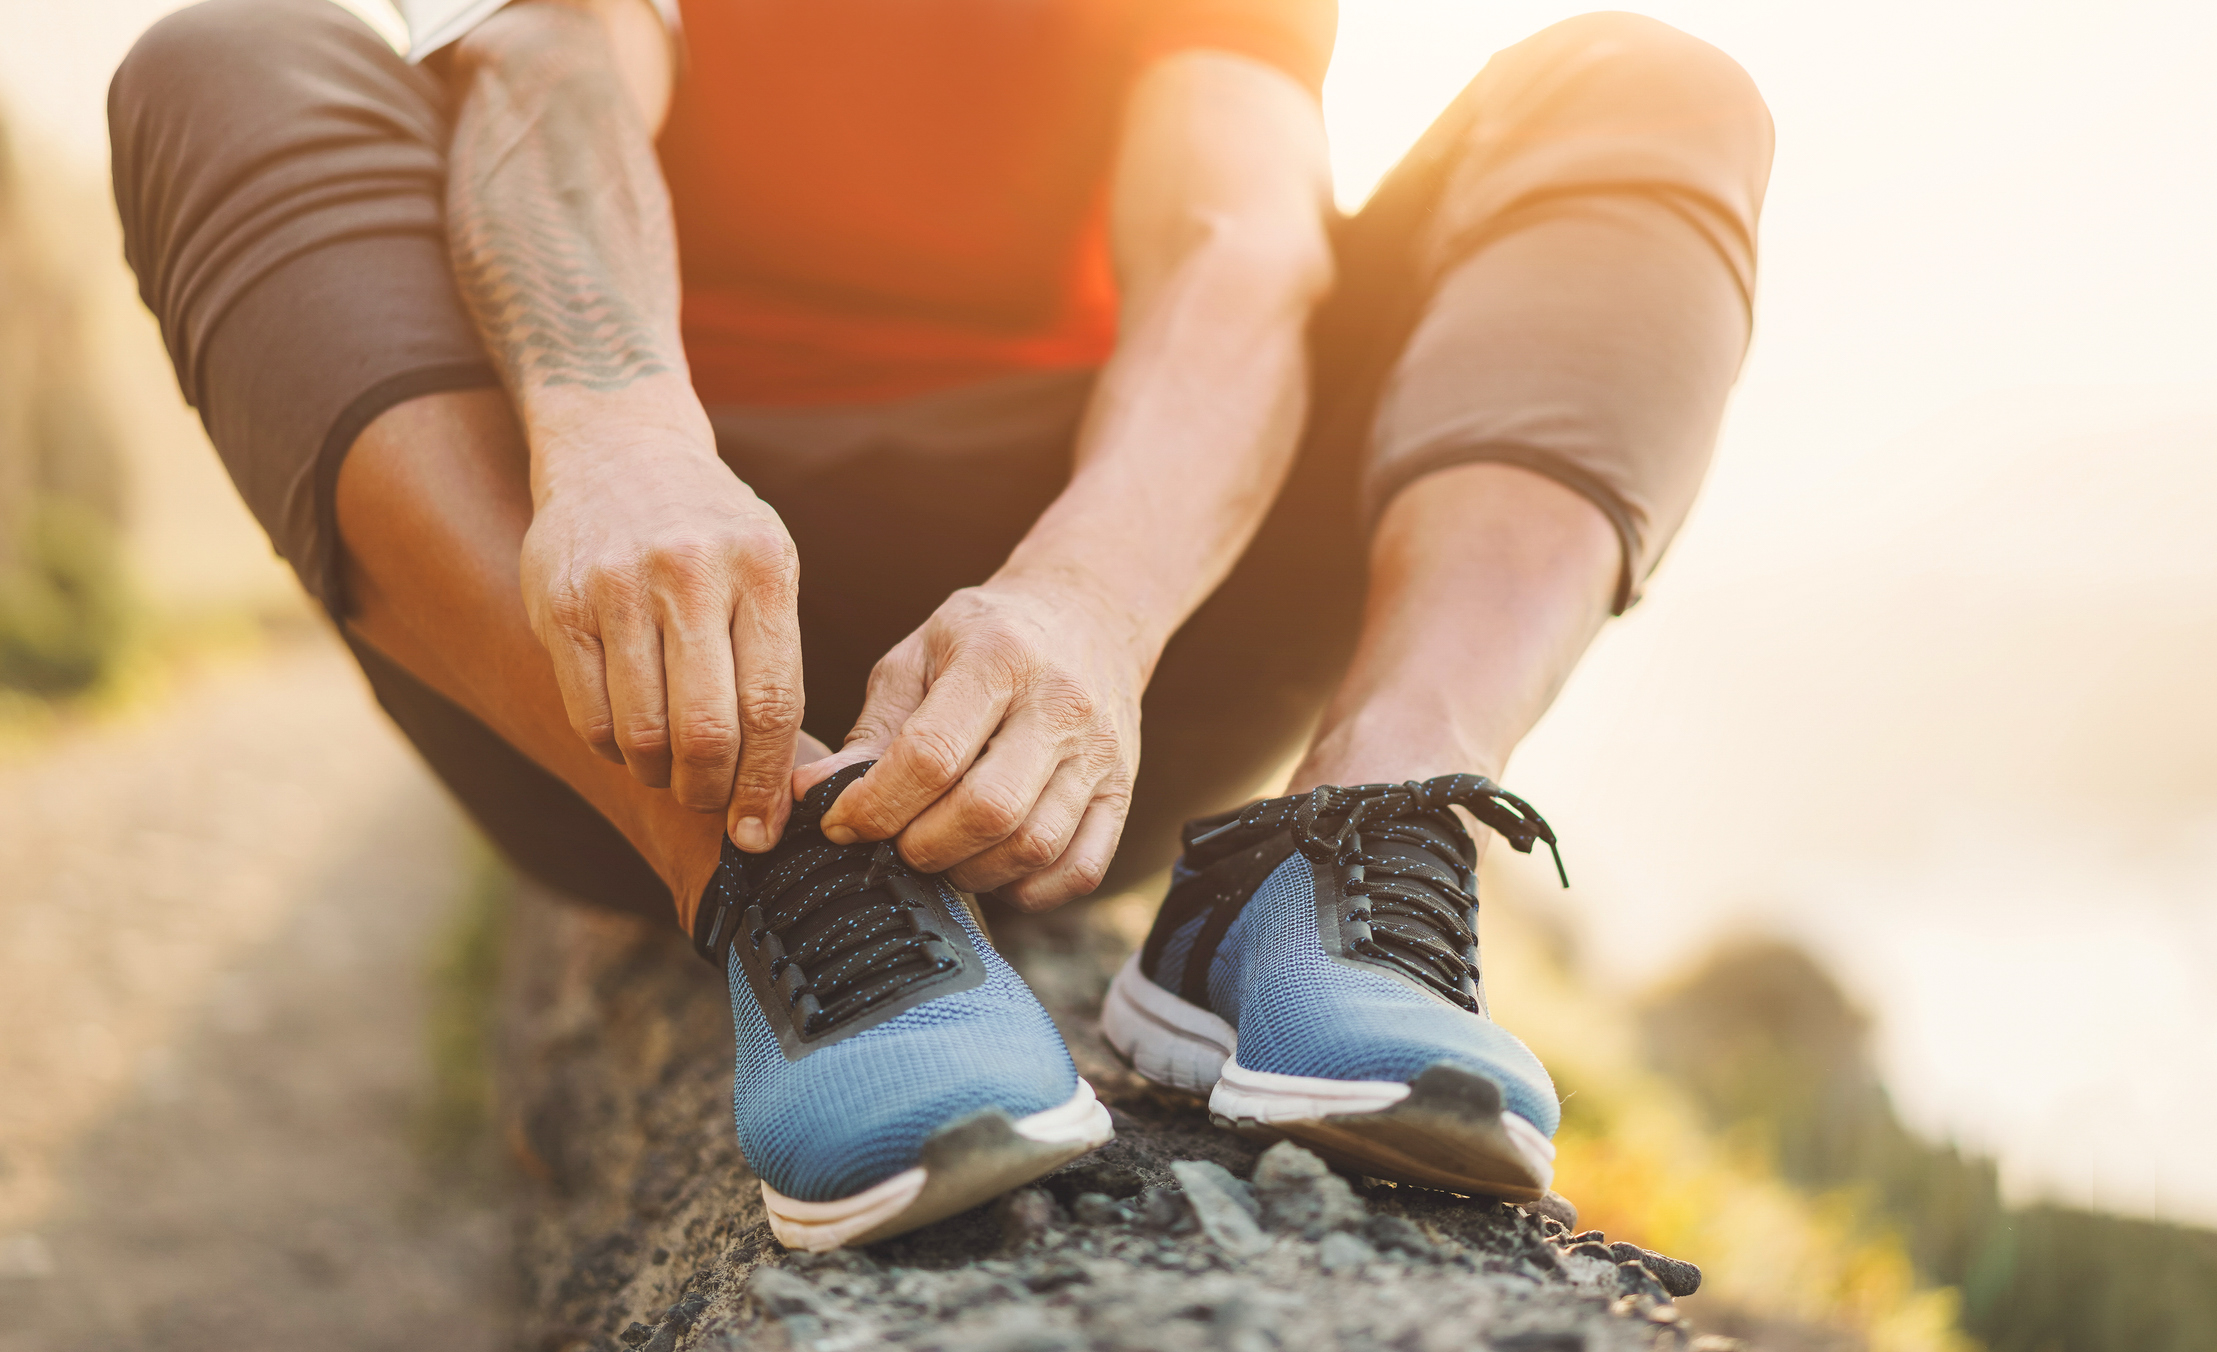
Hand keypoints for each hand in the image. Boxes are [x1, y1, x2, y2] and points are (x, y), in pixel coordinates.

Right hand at [520, 433, 803, 849]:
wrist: (619, 448)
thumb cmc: (712, 530)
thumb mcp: (768, 566)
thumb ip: (775, 659)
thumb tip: (784, 783)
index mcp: (763, 567)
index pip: (772, 705)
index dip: (766, 782)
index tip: (760, 828)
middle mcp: (692, 573)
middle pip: (707, 730)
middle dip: (712, 791)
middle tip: (712, 804)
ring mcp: (620, 586)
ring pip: (643, 732)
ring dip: (660, 775)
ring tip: (672, 773)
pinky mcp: (560, 602)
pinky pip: (589, 713)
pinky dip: (613, 749)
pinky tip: (630, 739)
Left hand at [798, 580, 1142, 909]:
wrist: (1088, 615)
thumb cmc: (986, 639)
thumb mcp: (918, 659)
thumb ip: (871, 731)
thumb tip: (810, 796)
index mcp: (999, 658)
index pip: (931, 756)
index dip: (875, 806)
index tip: (841, 823)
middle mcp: (1060, 705)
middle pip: (987, 811)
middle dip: (921, 847)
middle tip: (893, 843)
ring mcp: (1099, 753)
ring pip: (1034, 847)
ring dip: (970, 872)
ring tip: (939, 852)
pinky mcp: (1123, 791)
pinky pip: (1080, 869)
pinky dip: (1028, 889)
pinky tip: (992, 865)